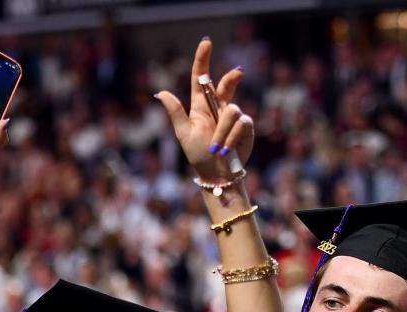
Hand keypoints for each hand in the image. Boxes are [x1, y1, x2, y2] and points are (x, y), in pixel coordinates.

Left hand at [155, 38, 253, 180]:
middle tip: (238, 72)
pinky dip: (231, 138)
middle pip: (225, 84)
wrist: (217, 174)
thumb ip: (175, 112)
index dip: (203, 59)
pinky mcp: (245, 127)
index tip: (206, 42)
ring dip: (222, 132)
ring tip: (215, 149)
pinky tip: (225, 151)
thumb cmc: (198, 155)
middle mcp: (218, 107)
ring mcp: (233, 116)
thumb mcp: (183, 133)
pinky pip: (241, 123)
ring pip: (231, 110)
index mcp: (200, 105)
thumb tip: (160, 93)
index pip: (201, 77)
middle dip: (232, 77)